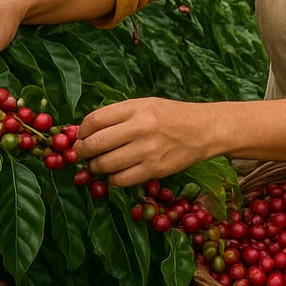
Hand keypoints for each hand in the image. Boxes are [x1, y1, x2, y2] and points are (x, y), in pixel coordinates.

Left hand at [74, 98, 210, 187]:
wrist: (203, 129)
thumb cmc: (171, 116)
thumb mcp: (146, 105)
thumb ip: (118, 115)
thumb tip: (85, 132)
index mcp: (137, 109)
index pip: (95, 120)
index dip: (81, 131)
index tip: (81, 136)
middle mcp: (141, 128)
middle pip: (96, 143)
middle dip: (82, 151)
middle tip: (82, 154)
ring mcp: (148, 150)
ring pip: (105, 164)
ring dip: (95, 167)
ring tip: (98, 164)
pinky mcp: (154, 169)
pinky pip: (120, 180)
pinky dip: (112, 179)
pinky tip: (115, 173)